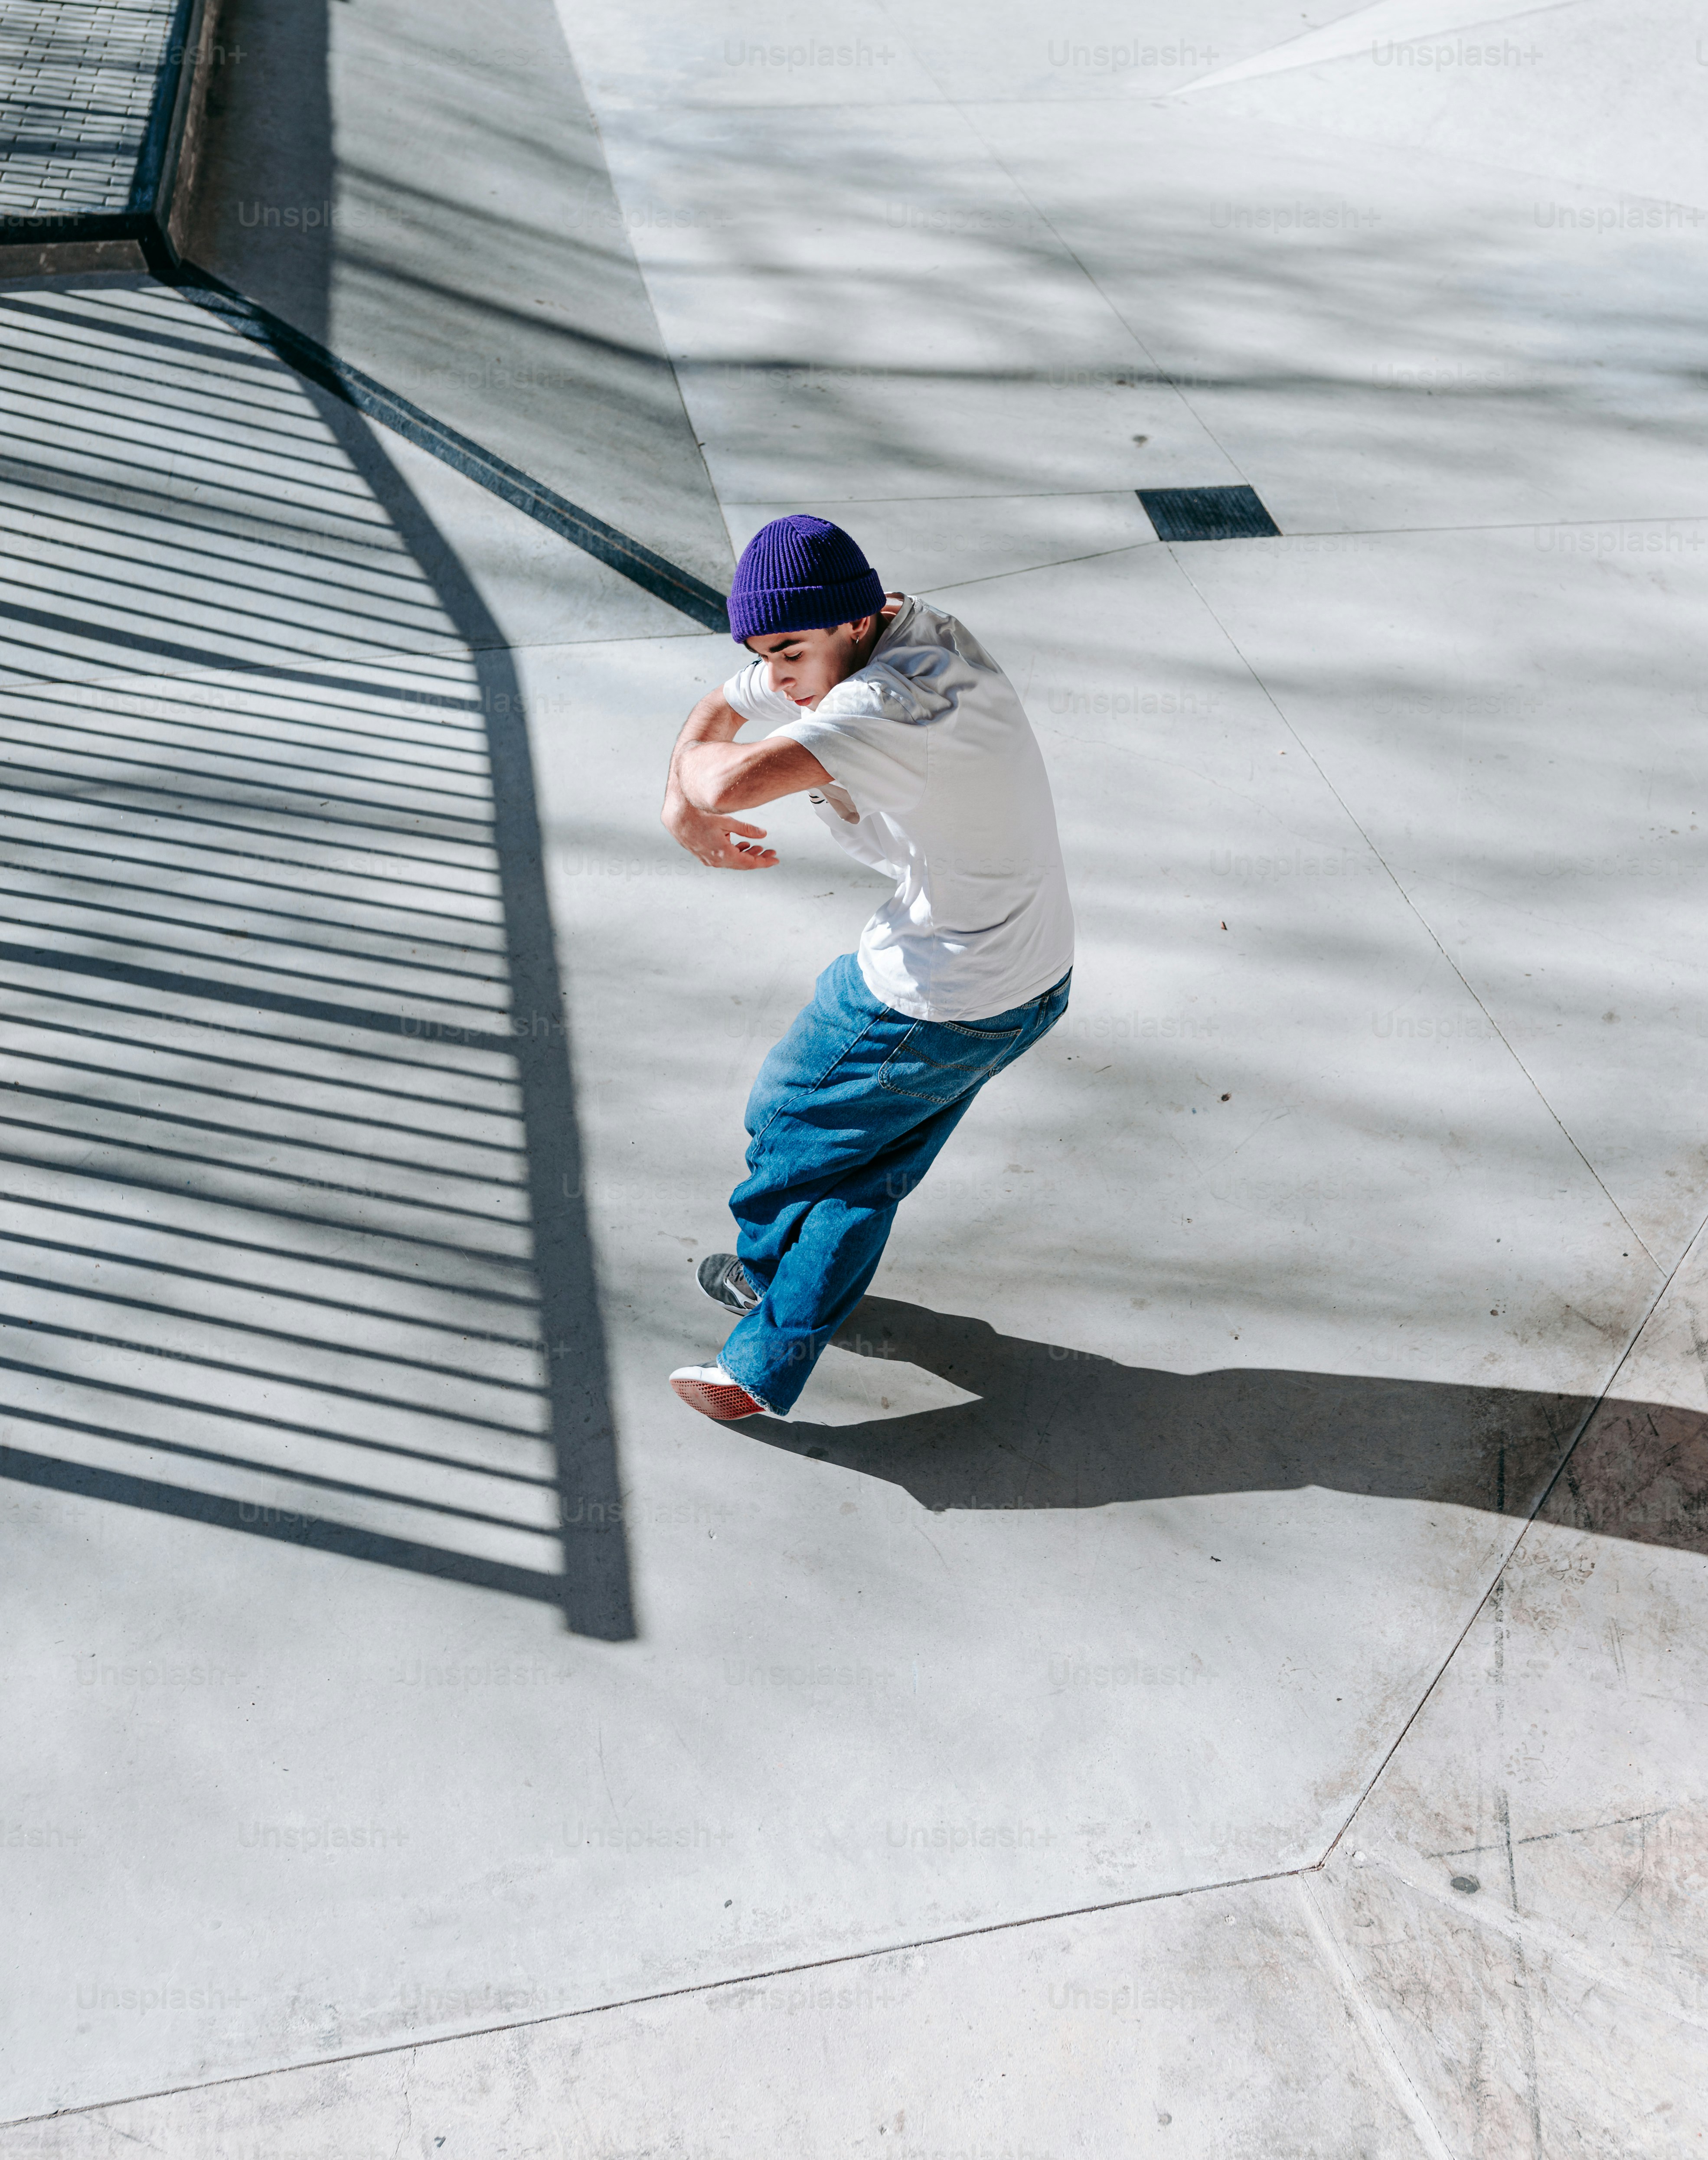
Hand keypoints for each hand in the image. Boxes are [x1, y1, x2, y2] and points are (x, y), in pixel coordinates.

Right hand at [662, 791, 778, 869]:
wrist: (676, 816)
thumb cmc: (701, 815)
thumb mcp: (727, 820)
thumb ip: (747, 829)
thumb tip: (763, 834)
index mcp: (724, 854)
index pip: (749, 863)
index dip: (764, 862)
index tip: (776, 860)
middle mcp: (716, 860)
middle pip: (742, 864)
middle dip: (758, 857)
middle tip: (771, 851)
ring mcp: (708, 859)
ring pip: (732, 860)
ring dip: (746, 854)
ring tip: (757, 847)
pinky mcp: (702, 854)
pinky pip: (723, 857)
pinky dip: (734, 851)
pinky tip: (741, 845)